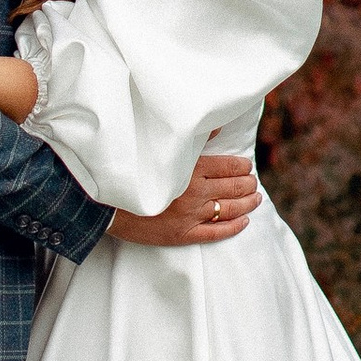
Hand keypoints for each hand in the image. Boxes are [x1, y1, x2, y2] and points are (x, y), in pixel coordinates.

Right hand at [108, 151, 259, 246]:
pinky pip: (216, 233)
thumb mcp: (161, 149)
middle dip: (248, 184)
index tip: (246, 166)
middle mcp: (195, 193)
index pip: (228, 167)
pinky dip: (234, 227)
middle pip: (233, 188)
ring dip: (247, 204)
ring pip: (229, 210)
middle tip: (253, 182)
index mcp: (191, 169)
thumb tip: (217, 126)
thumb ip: (192, 139)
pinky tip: (243, 222)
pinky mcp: (182, 235)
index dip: (242, 167)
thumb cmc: (132, 170)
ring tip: (255, 199)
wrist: (105, 202)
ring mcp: (190, 216)